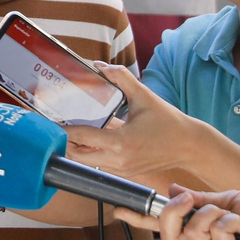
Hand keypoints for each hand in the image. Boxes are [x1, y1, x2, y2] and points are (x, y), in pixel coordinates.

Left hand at [63, 64, 190, 187]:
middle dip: (65, 142)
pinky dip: (91, 154)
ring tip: (69, 132)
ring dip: (77, 149)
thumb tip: (100, 65)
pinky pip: (100, 165)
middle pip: (77, 156)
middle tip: (57, 126)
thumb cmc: (168, 121)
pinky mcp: (126, 173)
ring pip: (87, 163)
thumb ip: (121, 78)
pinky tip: (88, 139)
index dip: (63, 129)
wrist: (189, 146)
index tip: (50, 120)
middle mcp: (118, 160)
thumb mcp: (144, 96)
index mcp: (120, 142)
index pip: (81, 137)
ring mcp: (122, 170)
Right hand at [113, 184, 239, 239]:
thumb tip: (174, 190)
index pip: (162, 227)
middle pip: (167, 235)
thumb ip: (198, 198)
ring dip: (212, 214)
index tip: (120, 211)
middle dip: (172, 212)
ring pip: (192, 233)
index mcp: (196, 229)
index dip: (140, 220)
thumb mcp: (224, 199)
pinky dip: (230, 221)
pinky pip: (217, 234)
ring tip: (231, 214)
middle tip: (188, 199)